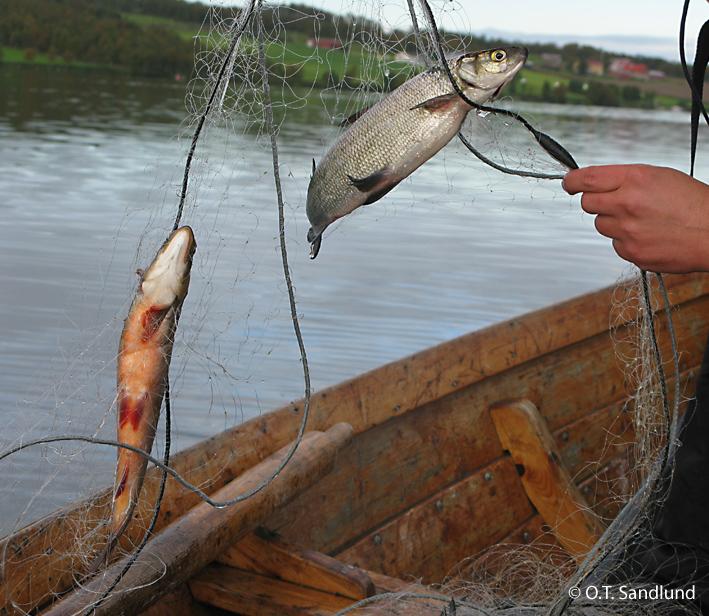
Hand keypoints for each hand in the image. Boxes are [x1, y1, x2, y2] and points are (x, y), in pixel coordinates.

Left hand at [563, 164, 708, 272]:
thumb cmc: (693, 204)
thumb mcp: (661, 177)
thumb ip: (626, 179)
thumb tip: (598, 184)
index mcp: (635, 179)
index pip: (587, 178)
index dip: (572, 181)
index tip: (569, 183)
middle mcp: (627, 204)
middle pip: (587, 203)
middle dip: (596, 201)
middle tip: (614, 202)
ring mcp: (627, 230)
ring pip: (600, 224)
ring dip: (613, 221)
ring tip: (641, 220)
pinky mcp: (630, 251)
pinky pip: (615, 243)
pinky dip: (626, 240)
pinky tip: (647, 235)